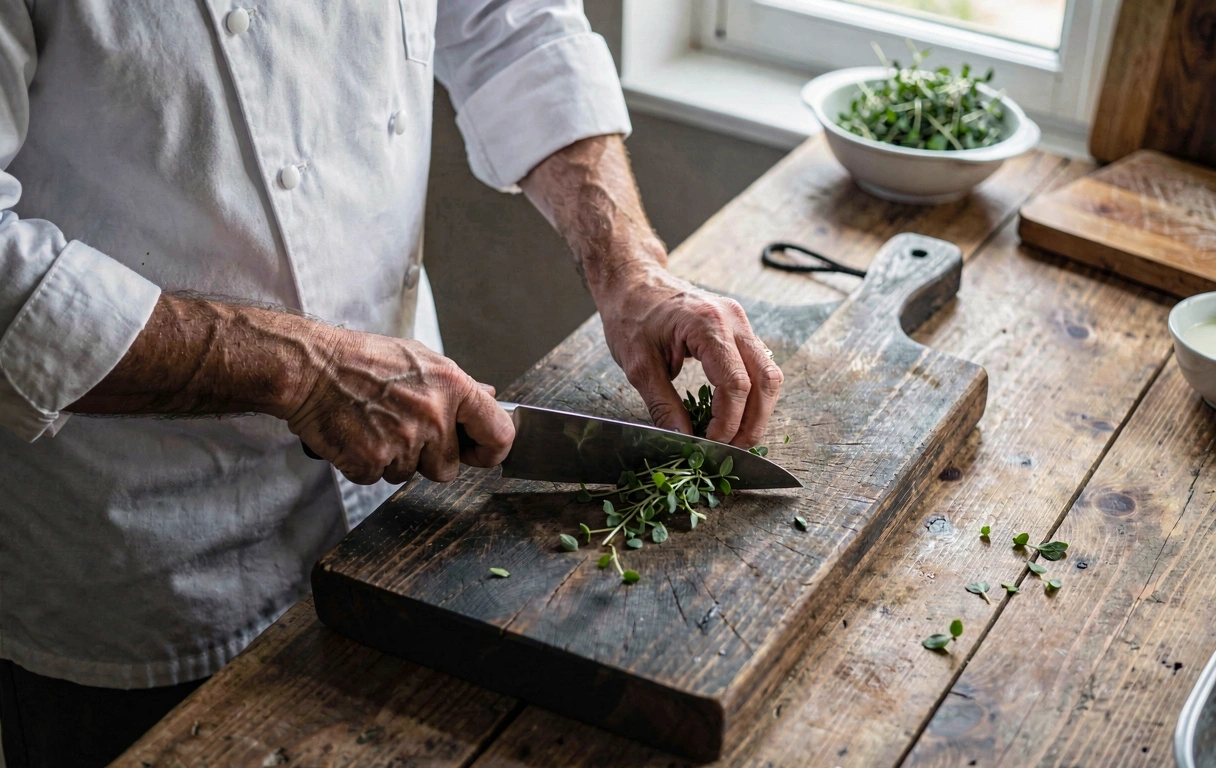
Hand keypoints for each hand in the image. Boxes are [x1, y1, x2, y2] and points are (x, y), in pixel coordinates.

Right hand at [284, 328, 514, 484]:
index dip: (491, 451)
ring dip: (393, 459)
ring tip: (375, 425)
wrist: (311, 368)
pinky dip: (366, 464)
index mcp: (453, 387)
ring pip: (410, 474)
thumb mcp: (421, 359)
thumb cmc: (363, 360)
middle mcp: (433, 416)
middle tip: (401, 429)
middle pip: (448, 468)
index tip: (480, 454)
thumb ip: (460, 385)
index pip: (499, 433)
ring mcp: (403, 441)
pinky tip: (357, 435)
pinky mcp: (372, 461)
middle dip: (428, 458)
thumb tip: (490, 398)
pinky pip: (378, 478)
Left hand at [597, 263, 782, 446]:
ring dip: (758, 410)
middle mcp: (733, 320)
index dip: (728, 421)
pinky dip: (752, 393)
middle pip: (765, 380)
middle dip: (753, 421)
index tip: (711, 442)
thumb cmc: (631, 316)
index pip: (735, 384)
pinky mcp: (738, 329)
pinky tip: (734, 413)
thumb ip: (663, 405)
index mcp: (707, 325)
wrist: (633, 282)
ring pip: (769, 374)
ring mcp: (740, 322)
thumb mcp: (638, 366)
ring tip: (736, 436)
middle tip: (733, 449)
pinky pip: (758, 365)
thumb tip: (683, 438)